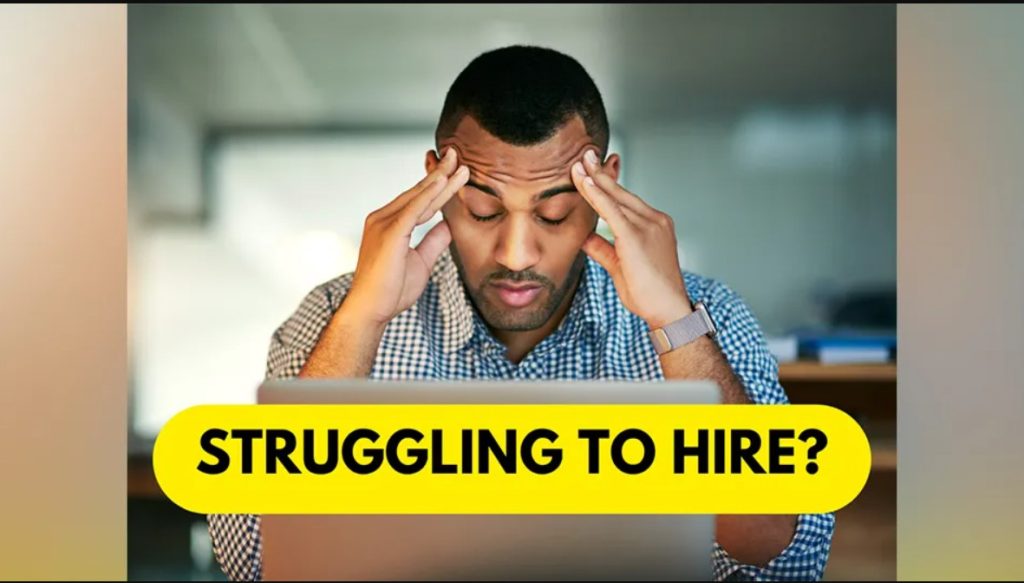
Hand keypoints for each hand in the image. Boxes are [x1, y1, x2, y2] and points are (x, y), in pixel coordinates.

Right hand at [343, 147, 468, 327]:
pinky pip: (412, 210)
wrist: (370, 310)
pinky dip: (428, 195)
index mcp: (390, 224)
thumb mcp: (421, 262)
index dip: (439, 186)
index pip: (420, 201)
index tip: (456, 171)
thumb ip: (433, 242)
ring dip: (439, 179)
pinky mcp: (388, 233)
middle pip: (418, 192)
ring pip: (418, 197)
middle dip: (440, 173)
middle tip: (457, 154)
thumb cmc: (391, 290)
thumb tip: (448, 225)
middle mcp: (383, 218)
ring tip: (457, 163)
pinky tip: (442, 182)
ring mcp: (383, 223)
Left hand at [571, 149, 691, 329]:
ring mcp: (648, 226)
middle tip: (585, 154)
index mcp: (654, 225)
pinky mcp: (636, 236)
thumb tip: (585, 238)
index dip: (609, 183)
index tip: (594, 169)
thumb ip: (603, 249)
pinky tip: (585, 183)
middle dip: (601, 172)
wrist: (667, 310)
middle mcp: (654, 220)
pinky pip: (611, 211)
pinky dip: (597, 196)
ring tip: (579, 162)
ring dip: (595, 179)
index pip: (626, 199)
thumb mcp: (620, 266)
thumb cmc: (649, 293)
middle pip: (621, 192)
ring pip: (615, 198)